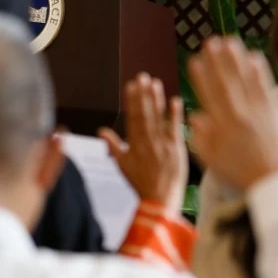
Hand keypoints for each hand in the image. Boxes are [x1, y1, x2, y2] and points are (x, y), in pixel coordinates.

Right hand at [99, 74, 186, 214]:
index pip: (132, 118)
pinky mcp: (176, 150)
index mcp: (134, 145)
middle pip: (144, 114)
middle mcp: (147, 143)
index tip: (131, 85)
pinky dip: (175, 115)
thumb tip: (101, 131)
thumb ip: (113, 146)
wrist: (158, 201)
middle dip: (143, 94)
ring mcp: (162, 146)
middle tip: (142, 76)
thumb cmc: (141, 184)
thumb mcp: (122, 165)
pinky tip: (175, 100)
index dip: (131, 101)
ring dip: (156, 100)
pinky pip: (175, 129)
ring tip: (155, 83)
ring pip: (158, 118)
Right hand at [187, 37, 277, 190]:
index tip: (194, 60)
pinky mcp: (276, 111)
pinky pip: (266, 86)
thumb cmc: (242, 173)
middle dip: (217, 60)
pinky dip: (259, 70)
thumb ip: (201, 138)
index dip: (200, 76)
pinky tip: (253, 56)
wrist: (274, 181)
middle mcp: (239, 115)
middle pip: (225, 82)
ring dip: (236, 59)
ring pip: (245, 79)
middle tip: (210, 42)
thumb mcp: (213, 161)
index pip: (208, 95)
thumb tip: (195, 116)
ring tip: (229, 41)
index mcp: (221, 126)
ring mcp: (258, 111)